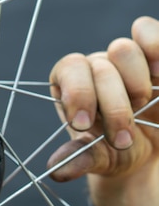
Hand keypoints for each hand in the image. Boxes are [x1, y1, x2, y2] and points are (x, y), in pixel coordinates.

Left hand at [48, 16, 158, 205]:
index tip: (84, 124)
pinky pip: (150, 34)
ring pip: (124, 49)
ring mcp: (127, 58)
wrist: (149, 148)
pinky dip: (158, 51)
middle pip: (99, 66)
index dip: (77, 93)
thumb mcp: (99, 158)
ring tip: (144, 105)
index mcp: (70, 84)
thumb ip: (80, 159)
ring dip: (135, 82)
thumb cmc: (116, 150)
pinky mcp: (155, 56)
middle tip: (122, 138)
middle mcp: (95, 64)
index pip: (69, 70)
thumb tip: (57, 170)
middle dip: (113, 106)